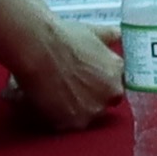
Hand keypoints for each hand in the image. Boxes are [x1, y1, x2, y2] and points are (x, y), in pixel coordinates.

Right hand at [0, 0, 123, 132]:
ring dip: (72, 108)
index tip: (87, 81)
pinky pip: (65, 124)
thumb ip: (108, 36)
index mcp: (117, 73)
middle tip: (68, 86)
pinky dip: (56, 116)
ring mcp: (91, 110)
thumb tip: (117, 33)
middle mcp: (110, 94)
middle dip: (87, 98)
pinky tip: (45, 102)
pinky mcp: (71, 122)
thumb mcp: (93, 32)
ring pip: (83, 115)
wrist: (39, 48)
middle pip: (101, 103)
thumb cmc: (63, 37)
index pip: (115, 86)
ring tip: (54, 94)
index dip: (100, 85)